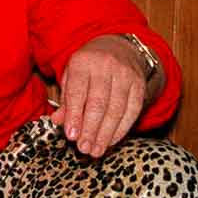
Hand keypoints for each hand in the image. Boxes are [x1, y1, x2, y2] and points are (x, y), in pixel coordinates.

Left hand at [54, 35, 148, 157]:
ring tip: (96, 150)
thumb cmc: (89, 66)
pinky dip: (121, 129)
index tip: (71, 136)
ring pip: (117, 110)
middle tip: (84, 148)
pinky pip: (132, 111)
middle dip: (91, 129)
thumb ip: (66, 99)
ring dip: (105, 134)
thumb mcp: (72, 75)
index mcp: (83, 63)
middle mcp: (105, 67)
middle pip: (99, 104)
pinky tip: (111, 141)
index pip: (78, 93)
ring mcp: (125, 76)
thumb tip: (58, 122)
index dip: (75, 116)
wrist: (119, 48)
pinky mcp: (139, 86)